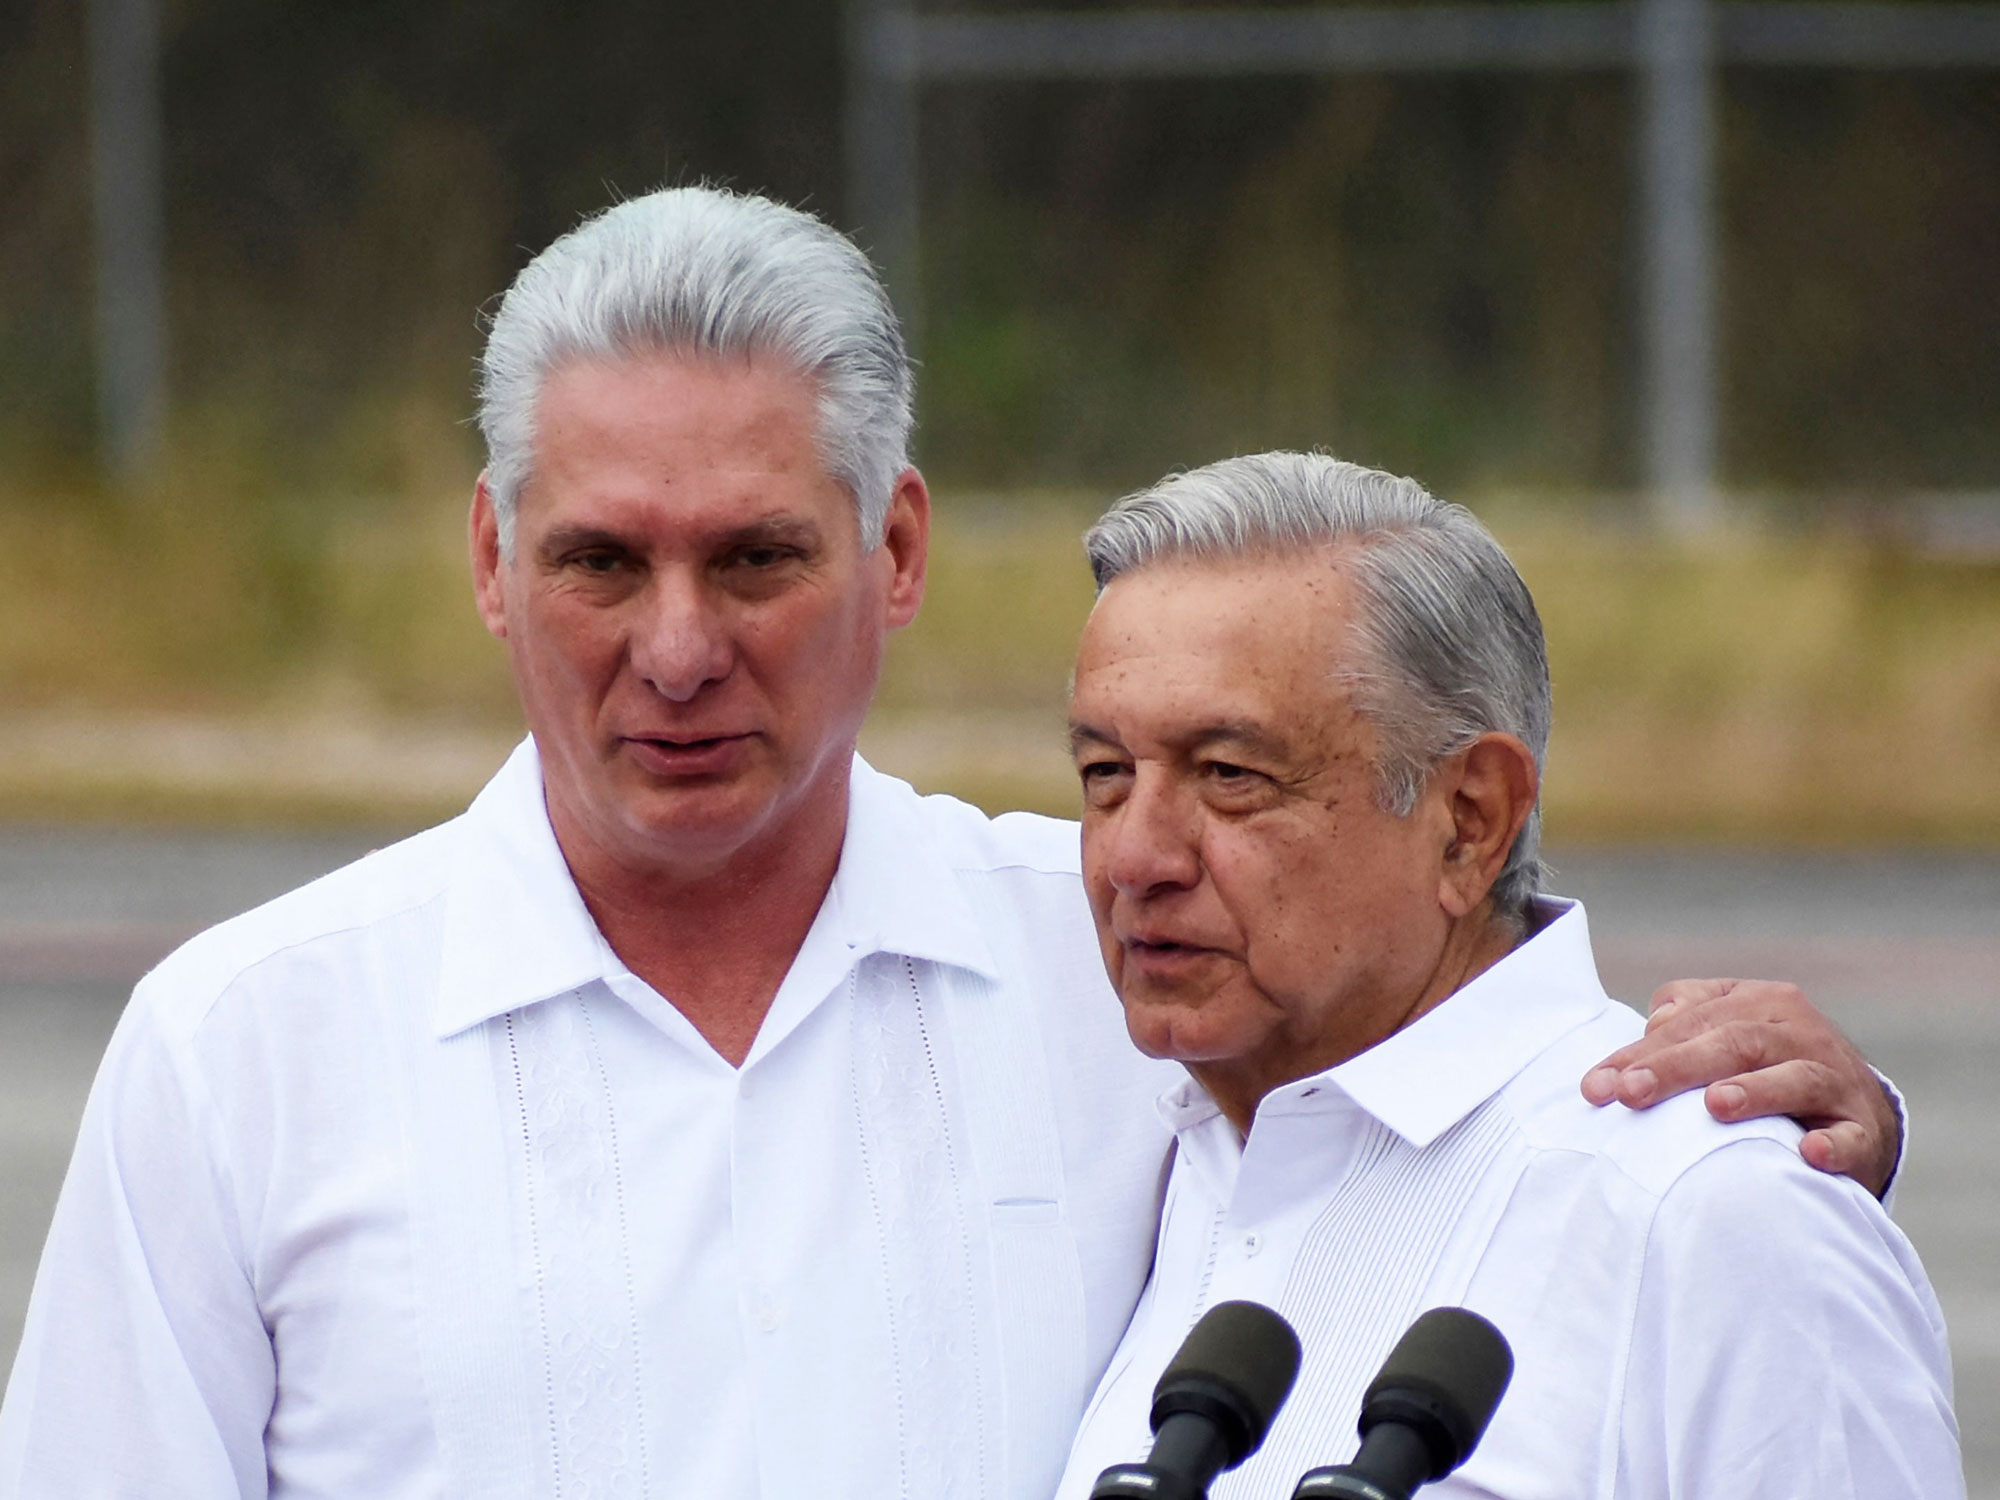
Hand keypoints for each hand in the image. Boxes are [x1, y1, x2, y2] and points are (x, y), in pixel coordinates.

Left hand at [1580, 978, 1901, 1199]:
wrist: (1857, 1113)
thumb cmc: (1766, 1068)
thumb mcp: (1728, 1033)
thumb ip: (1685, 1021)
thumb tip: (1652, 1023)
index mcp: (1761, 1003)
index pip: (1691, 1023)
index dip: (1640, 1054)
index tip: (1596, 1087)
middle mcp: (1800, 1033)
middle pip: (1735, 1042)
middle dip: (1677, 1068)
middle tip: (1631, 1093)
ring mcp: (1836, 1079)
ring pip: (1795, 1079)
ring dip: (1756, 1092)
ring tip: (1716, 1105)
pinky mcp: (1864, 1130)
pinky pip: (1850, 1137)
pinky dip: (1833, 1145)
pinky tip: (1810, 1154)